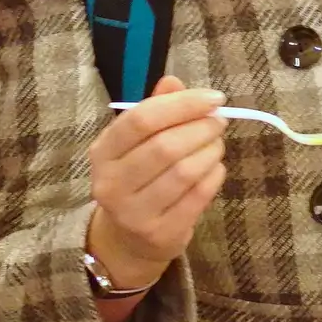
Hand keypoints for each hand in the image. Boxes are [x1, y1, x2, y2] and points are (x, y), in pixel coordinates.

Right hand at [86, 76, 227, 289]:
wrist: (128, 239)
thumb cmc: (137, 178)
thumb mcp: (137, 142)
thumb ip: (155, 109)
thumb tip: (174, 81)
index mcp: (103, 152)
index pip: (141, 119)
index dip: (182, 104)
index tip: (213, 97)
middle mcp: (111, 184)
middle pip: (165, 147)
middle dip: (201, 128)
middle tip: (219, 121)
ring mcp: (134, 213)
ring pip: (184, 172)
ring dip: (210, 151)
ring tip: (217, 143)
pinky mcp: (160, 234)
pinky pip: (198, 197)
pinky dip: (214, 176)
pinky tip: (215, 167)